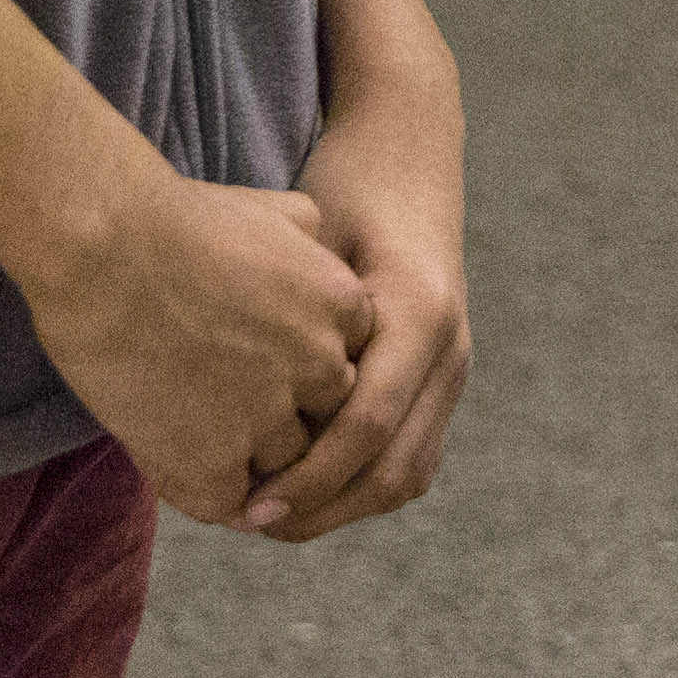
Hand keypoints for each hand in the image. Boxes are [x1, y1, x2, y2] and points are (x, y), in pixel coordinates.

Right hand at [19, 169, 374, 524]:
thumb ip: (308, 237)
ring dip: (242, 459)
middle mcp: (321, 367)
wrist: (103, 246)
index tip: (262, 368)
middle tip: (227, 410)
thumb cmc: (173, 219)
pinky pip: (226, 502)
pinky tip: (175, 464)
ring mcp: (270, 419)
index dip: (303, 373)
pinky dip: (203, 491)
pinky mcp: (212, 463)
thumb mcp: (271, 208)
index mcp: (343, 308)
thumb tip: (313, 246)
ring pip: (278, 465)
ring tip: (195, 439)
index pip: (346, 365)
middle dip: (283, 421)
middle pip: (320, 418)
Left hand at [246, 78, 470, 541]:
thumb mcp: (311, 237)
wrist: (408, 154)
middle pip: (394, 468)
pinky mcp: (444, 379)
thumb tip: (222, 398)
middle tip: (248, 522)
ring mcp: (455, 367)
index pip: (368, 426)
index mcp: (420, 311)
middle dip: (320, 509)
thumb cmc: (345, 188)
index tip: (244, 505)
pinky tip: (303, 488)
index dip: (306, 476)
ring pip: (408, 475)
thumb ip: (284, 313)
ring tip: (269, 515)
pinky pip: (412, 459)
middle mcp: (451, 348)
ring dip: (340, 508)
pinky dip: (360, 487)